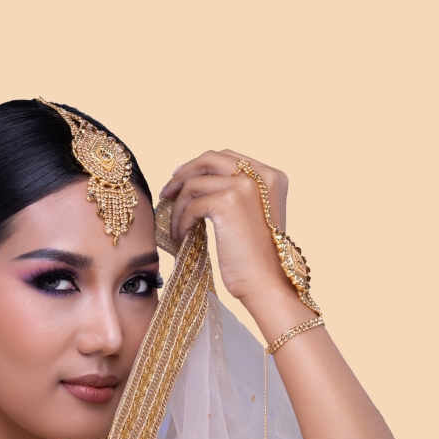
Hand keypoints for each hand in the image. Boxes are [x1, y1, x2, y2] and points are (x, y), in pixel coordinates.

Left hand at [159, 149, 294, 304]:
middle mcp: (261, 174)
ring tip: (178, 227)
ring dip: (179, 206)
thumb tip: (198, 180)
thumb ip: (237, 192)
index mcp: (272, 175)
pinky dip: (181, 221)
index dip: (198, 165)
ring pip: (194, 183)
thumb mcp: (254, 214)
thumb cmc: (257, 257)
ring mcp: (245, 185)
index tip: (180, 177)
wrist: (265, 282)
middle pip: (208, 159)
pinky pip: (191, 205)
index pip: (225, 156)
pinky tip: (182, 236)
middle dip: (182, 174)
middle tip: (167, 192)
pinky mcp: (227, 202)